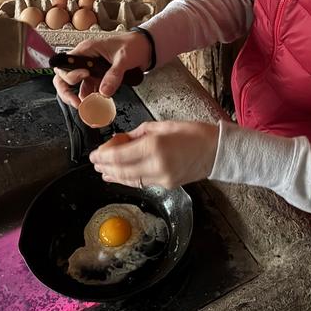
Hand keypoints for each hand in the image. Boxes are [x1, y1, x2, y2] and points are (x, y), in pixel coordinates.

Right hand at [53, 31, 151, 106]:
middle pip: (64, 78)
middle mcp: (85, 61)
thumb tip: (104, 92)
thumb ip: (113, 75)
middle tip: (78, 104)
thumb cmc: (133, 44)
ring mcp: (91, 70)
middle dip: (67, 93)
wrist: (145, 48)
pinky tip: (98, 106)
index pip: (65, 64)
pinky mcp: (98, 78)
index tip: (84, 77)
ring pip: (76, 87)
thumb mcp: (123, 58)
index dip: (70, 74)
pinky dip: (92, 100)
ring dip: (80, 99)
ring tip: (89, 109)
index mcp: (86, 50)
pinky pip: (89, 91)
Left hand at [90, 120, 219, 188]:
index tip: (93, 154)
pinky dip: (129, 179)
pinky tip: (121, 176)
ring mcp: (161, 178)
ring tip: (103, 172)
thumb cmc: (194, 133)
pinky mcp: (167, 185)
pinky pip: (142, 182)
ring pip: (130, 180)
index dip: (102, 156)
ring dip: (114, 176)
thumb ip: (139, 133)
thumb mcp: (164, 125)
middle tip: (95, 163)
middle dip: (105, 167)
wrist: (217, 151)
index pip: (119, 155)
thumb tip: (122, 140)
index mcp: (154, 146)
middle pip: (121, 170)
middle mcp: (156, 164)